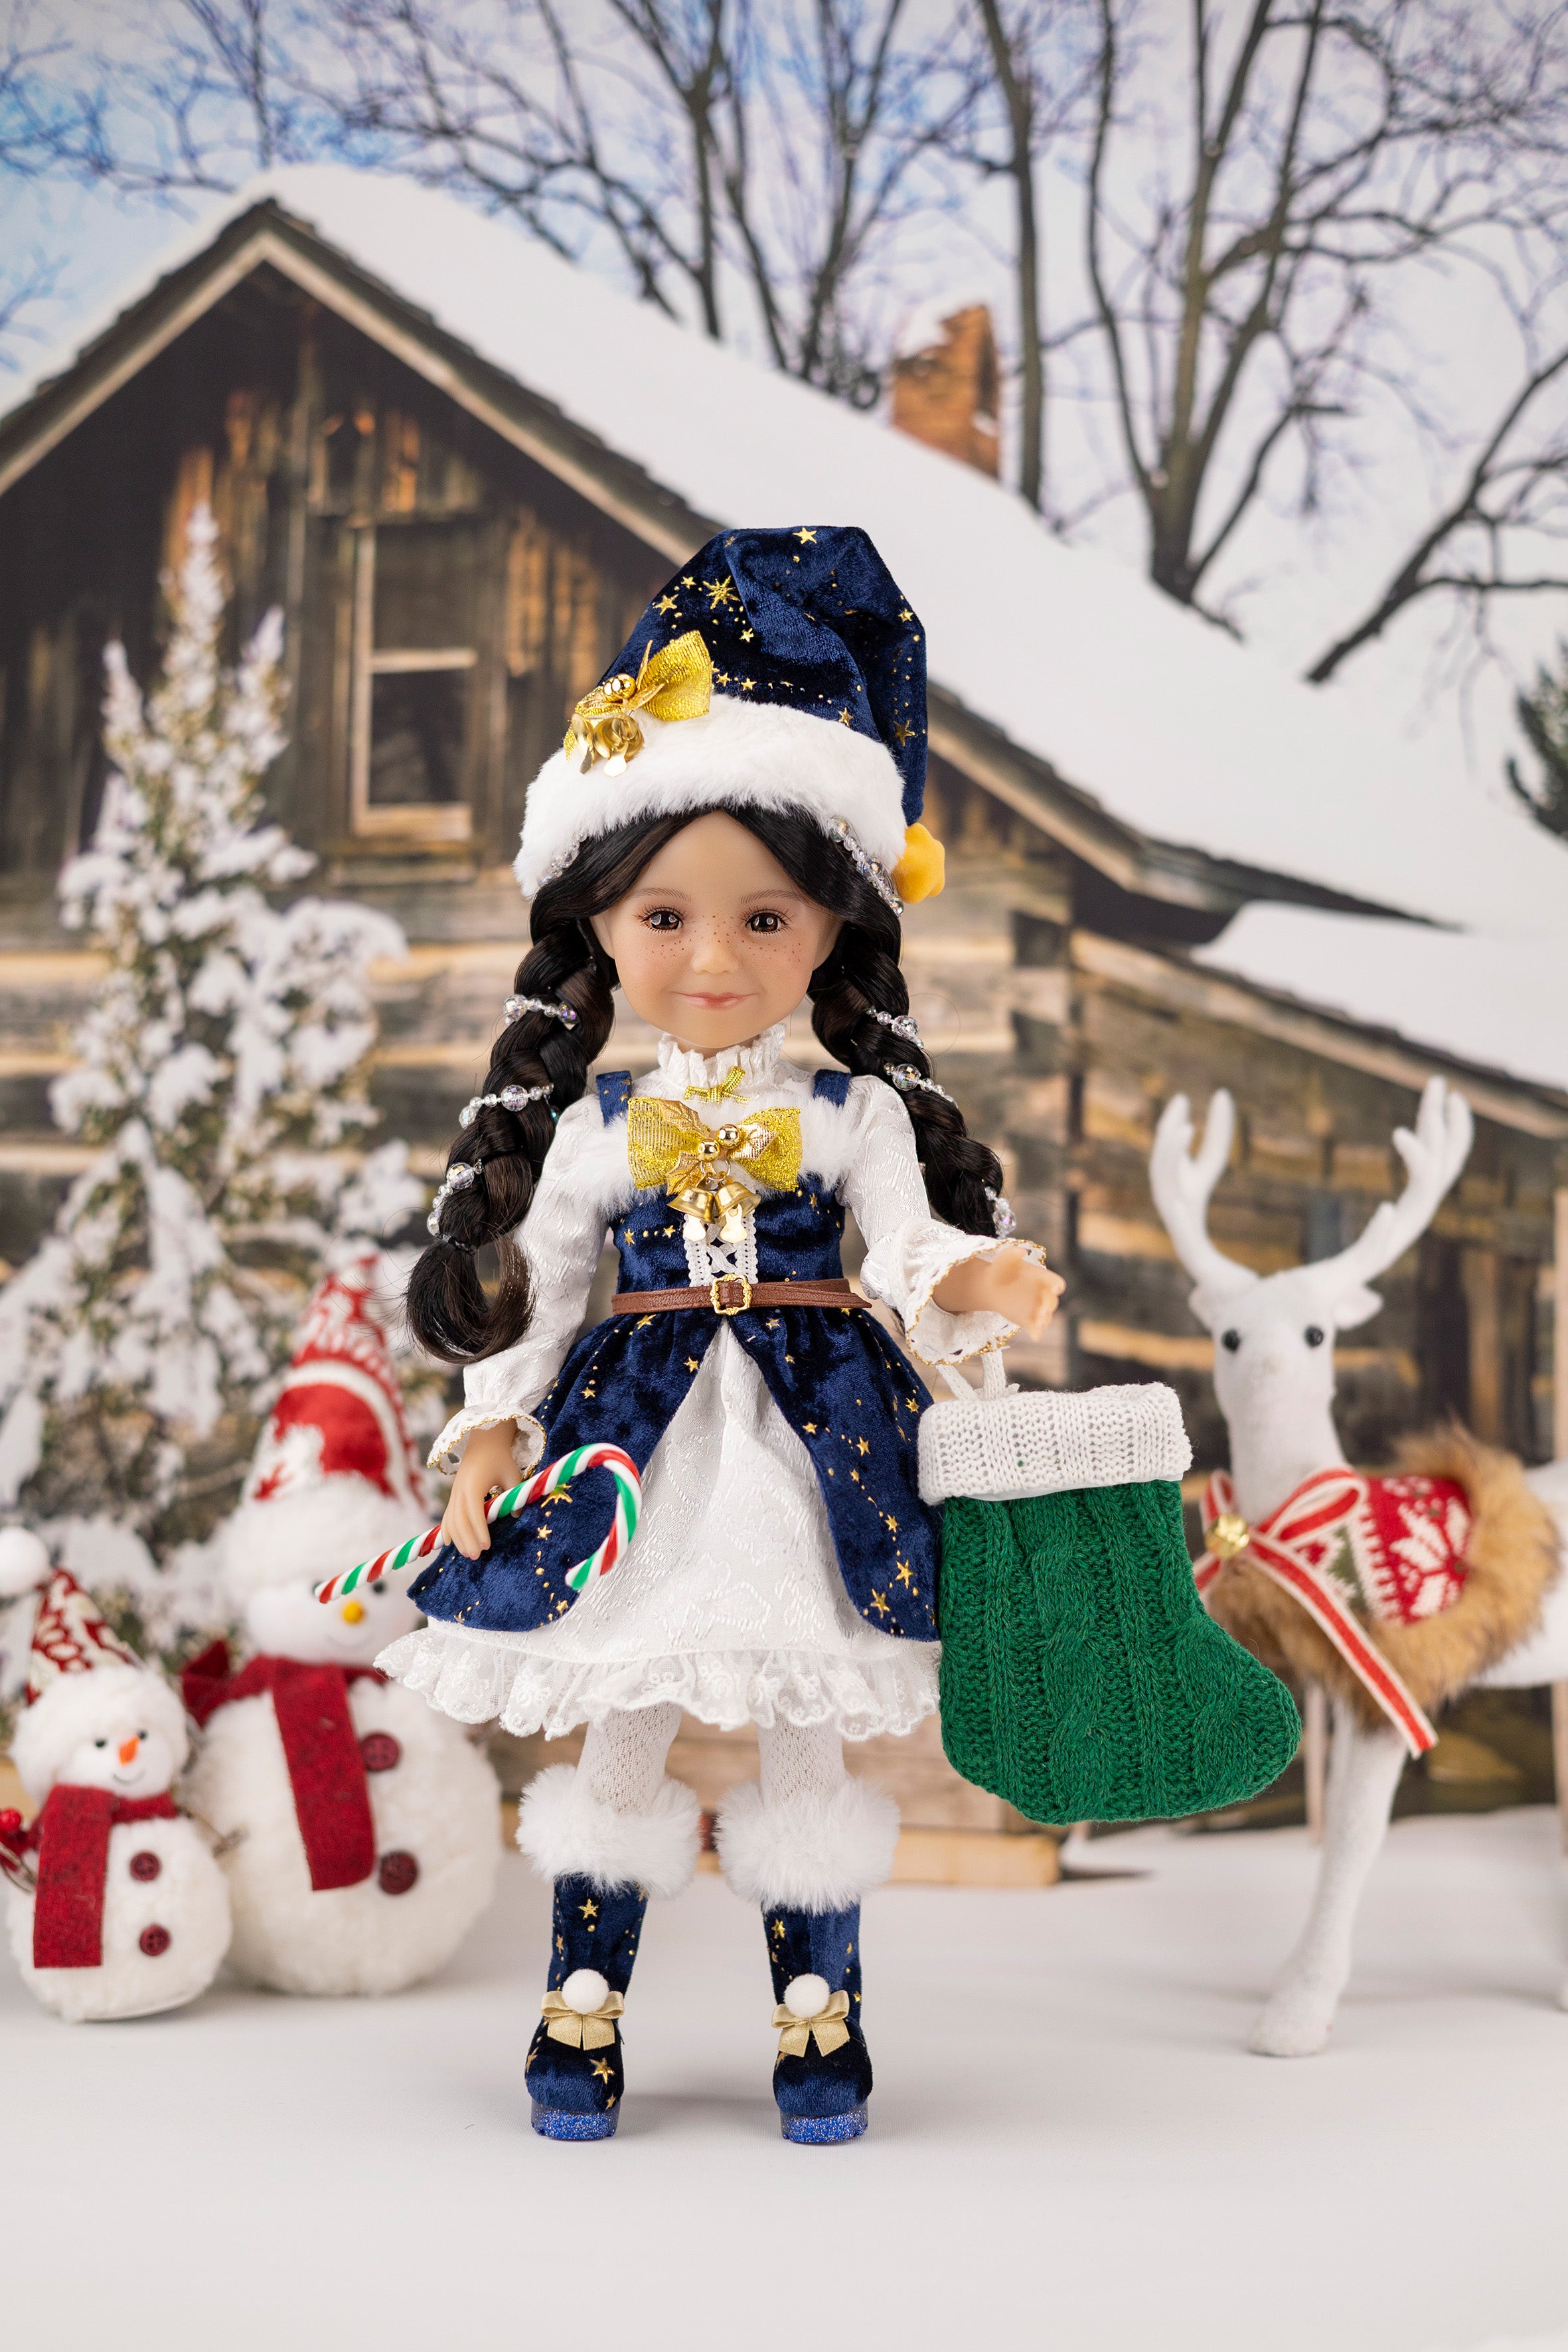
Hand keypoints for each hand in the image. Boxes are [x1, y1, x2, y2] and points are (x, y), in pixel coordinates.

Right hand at [439, 1423, 523, 1556]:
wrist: (484, 1442)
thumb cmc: (501, 1458)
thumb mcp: (512, 1474)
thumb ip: (514, 1495)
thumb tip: (517, 1516)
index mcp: (474, 1485)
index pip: (474, 1512)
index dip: (479, 1530)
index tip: (487, 1546)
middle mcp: (460, 1490)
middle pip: (460, 1520)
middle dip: (468, 1540)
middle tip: (477, 1557)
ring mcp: (454, 1493)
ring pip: (451, 1520)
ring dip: (458, 1539)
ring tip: (469, 1554)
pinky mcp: (454, 1495)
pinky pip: (448, 1515)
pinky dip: (447, 1530)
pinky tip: (449, 1544)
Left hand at [933, 1243, 1064, 1338]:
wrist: (990, 1286)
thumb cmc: (1001, 1269)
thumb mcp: (1004, 1258)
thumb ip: (1012, 1253)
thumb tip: (1021, 1251)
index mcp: (1043, 1278)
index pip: (1056, 1282)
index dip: (1057, 1285)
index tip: (1056, 1288)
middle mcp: (1044, 1294)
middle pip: (1052, 1301)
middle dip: (1049, 1305)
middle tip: (1043, 1309)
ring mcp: (1037, 1309)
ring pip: (1046, 1317)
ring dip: (1044, 1320)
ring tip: (1039, 1322)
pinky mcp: (1029, 1321)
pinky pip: (1036, 1328)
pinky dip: (1037, 1333)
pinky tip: (1035, 1335)